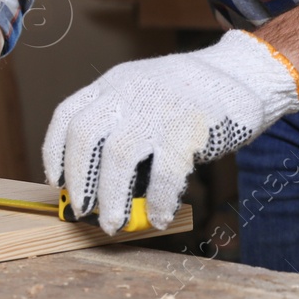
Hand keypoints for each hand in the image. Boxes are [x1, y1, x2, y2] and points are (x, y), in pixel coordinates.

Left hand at [41, 31, 298, 232]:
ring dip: (112, 196)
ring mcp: (158, 108)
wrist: (244, 74)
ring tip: (113, 224)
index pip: (68, 114)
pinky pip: (165, 172)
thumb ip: (122, 124)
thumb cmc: (189, 95)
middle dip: (78, 179)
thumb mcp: (145, 94)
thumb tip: (99, 182)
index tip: (55, 180)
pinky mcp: (189, 127)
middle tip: (82, 210)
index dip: (55, 150)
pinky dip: (158, 201)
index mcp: (113, 84)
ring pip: (119, 156)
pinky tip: (158, 218)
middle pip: (85, 136)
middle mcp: (128, 92)